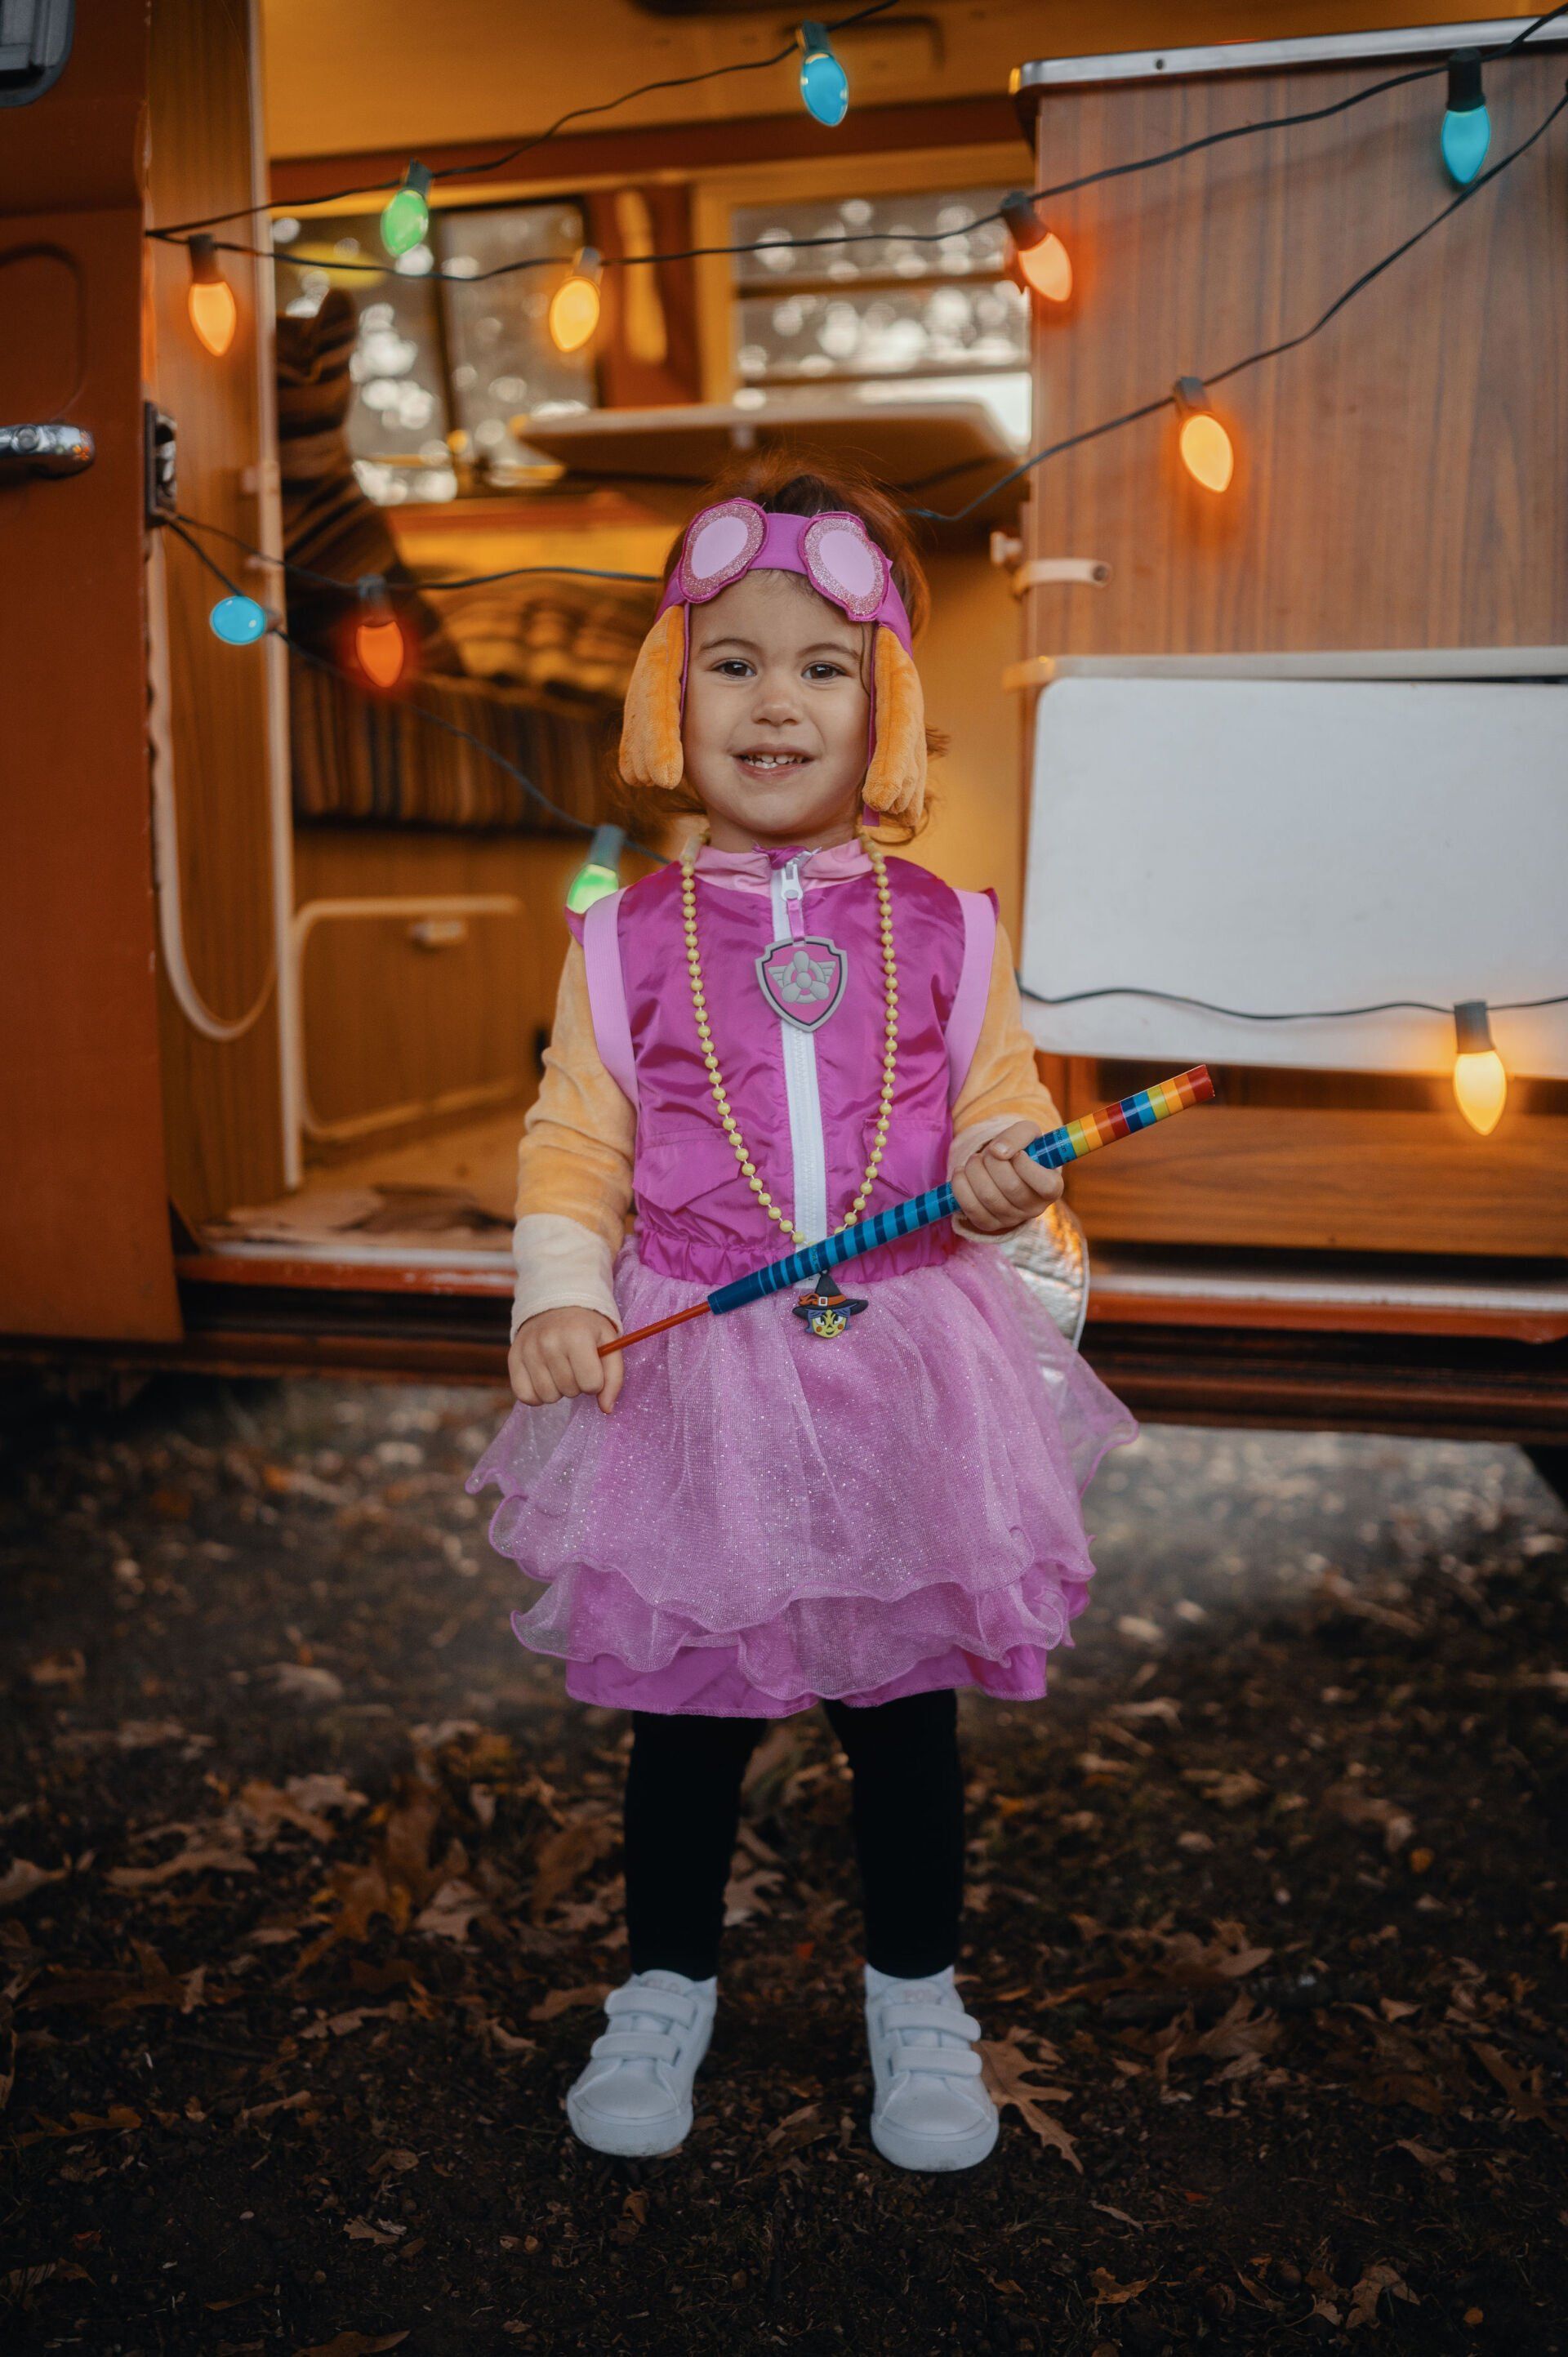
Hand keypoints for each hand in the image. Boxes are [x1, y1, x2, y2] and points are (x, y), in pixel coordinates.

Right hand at [508, 1307, 623, 1413]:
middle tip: (575, 1365)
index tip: (592, 1367)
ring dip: (558, 1390)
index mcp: (577, 1336)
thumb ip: (614, 1378)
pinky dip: (536, 1395)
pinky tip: (544, 1379)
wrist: (555, 1306)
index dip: (596, 1381)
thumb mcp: (609, 1344)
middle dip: (577, 1384)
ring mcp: (529, 1350)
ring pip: (548, 1396)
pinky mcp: (513, 1358)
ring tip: (560, 1370)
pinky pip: (524, 1395)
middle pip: (570, 1391)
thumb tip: (607, 1409)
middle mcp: (549, 1342)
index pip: (591, 1384)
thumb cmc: (586, 1328)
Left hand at [950, 1120, 1063, 1235]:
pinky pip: (971, 1209)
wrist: (1004, 1168)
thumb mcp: (1027, 1133)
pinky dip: (960, 1186)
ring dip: (974, 1170)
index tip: (1017, 1153)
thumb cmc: (1021, 1149)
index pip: (1046, 1185)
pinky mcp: (989, 1224)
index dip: (1026, 1166)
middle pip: (1011, 1187)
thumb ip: (1018, 1135)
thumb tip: (998, 1152)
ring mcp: (1012, 1219)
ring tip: (975, 1160)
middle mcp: (1035, 1208)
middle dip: (993, 1162)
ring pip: (989, 1196)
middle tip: (989, 1152)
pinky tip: (961, 1172)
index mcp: (1052, 1187)